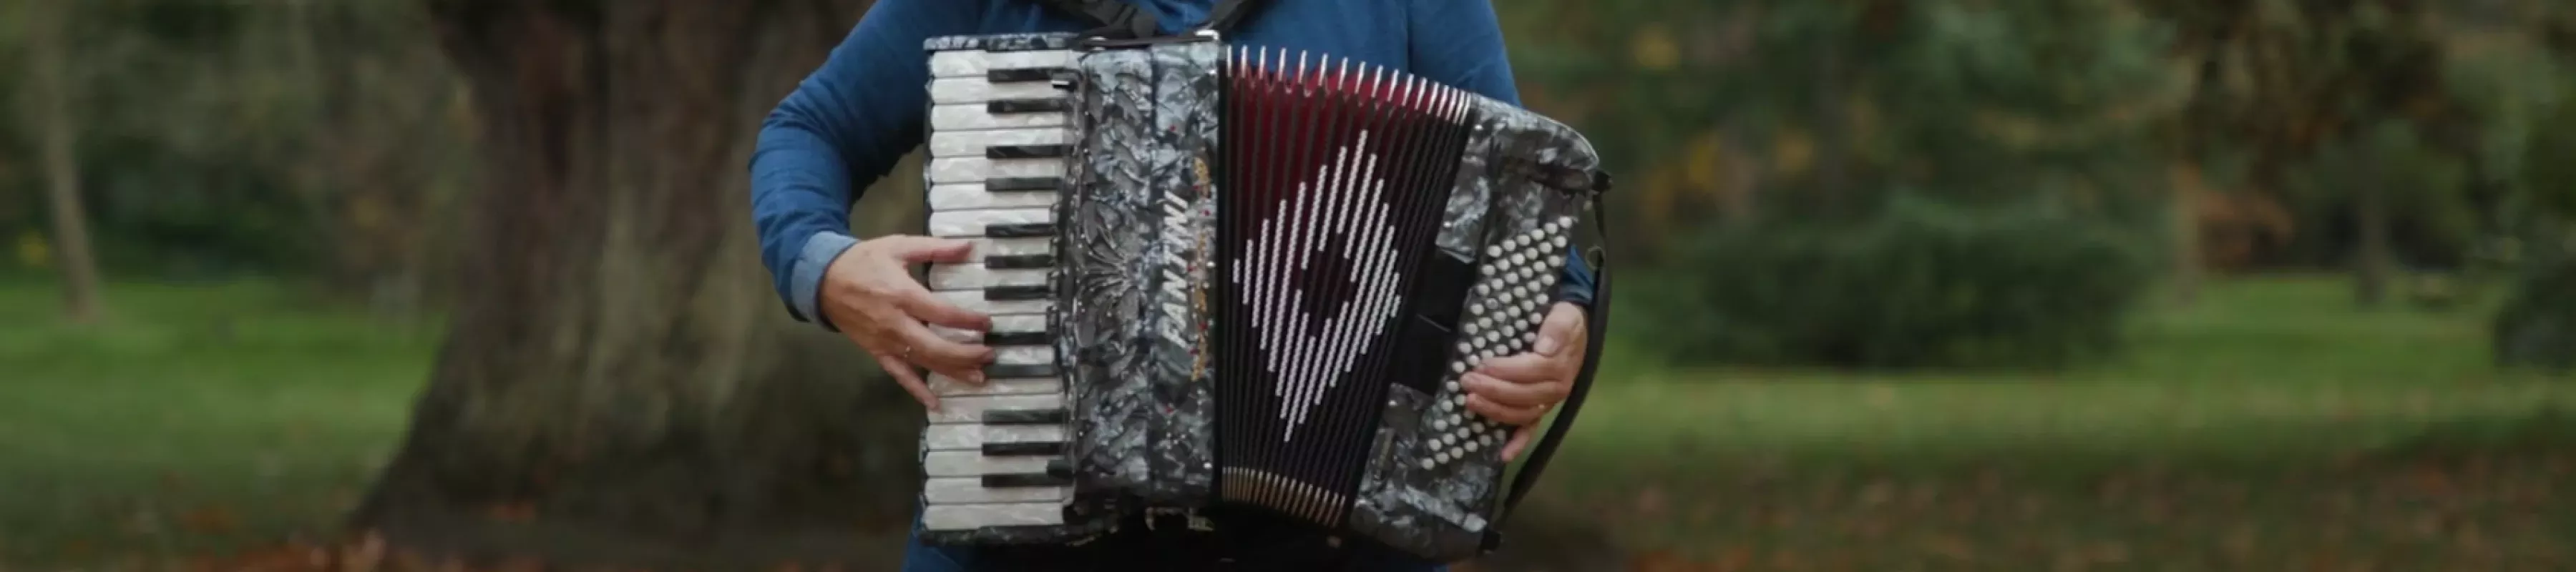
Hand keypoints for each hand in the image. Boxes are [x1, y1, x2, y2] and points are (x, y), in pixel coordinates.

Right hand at [817, 235, 994, 410]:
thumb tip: (969, 246)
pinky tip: (935, 404)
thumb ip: (935, 248)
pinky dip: (917, 391)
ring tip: (978, 378)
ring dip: (952, 372)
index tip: (988, 323)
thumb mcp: (899, 246)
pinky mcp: (877, 352)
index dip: (968, 321)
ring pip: (922, 363)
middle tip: (989, 355)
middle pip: (935, 347)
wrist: (822, 280)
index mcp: (902, 295)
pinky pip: (899, 375)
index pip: (942, 314)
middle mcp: (895, 323)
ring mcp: (885, 342)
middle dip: (965, 354)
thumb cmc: (864, 261)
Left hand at [1462, 301, 1586, 460]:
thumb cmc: (1565, 321)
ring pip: (1521, 414)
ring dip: (1495, 411)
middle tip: (1467, 381)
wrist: (1573, 328)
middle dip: (1493, 390)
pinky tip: (1503, 455)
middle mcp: (1555, 390)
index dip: (1505, 370)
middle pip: (1522, 395)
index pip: (1530, 371)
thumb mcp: (1565, 316)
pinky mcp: (1540, 409)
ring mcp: (1547, 402)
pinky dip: (1518, 443)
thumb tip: (1544, 348)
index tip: (1482, 364)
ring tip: (1470, 401)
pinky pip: (1530, 429)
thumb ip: (1557, 329)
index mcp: (1560, 367)